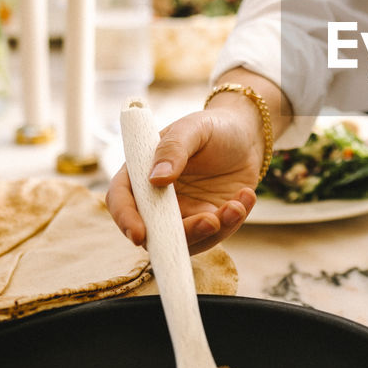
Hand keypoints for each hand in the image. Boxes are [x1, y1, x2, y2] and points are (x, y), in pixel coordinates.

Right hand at [106, 108, 260, 255]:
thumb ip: (173, 149)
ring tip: (236, 206)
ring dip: (213, 231)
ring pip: (188, 240)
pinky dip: (233, 221)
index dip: (126, 219)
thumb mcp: (193, 129)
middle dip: (183, 233)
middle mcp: (157, 199)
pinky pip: (217, 233)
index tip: (139, 233)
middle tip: (210, 220)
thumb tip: (156, 179)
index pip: (121, 200)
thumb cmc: (212, 127)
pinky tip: (246, 196)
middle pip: (155, 231)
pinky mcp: (209, 219)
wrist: (246, 134)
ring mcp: (184, 213)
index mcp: (141, 173)